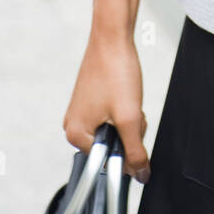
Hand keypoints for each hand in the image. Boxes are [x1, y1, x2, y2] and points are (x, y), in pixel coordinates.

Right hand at [63, 29, 150, 182]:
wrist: (113, 37)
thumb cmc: (116, 73)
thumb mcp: (130, 118)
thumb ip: (135, 151)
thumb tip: (141, 176)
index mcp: (76, 135)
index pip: (108, 162)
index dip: (127, 149)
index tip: (132, 127)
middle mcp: (73, 126)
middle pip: (112, 147)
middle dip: (129, 132)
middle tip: (131, 109)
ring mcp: (81, 112)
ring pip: (115, 131)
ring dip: (128, 120)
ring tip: (128, 98)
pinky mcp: (90, 101)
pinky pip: (112, 117)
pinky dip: (124, 110)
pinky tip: (125, 94)